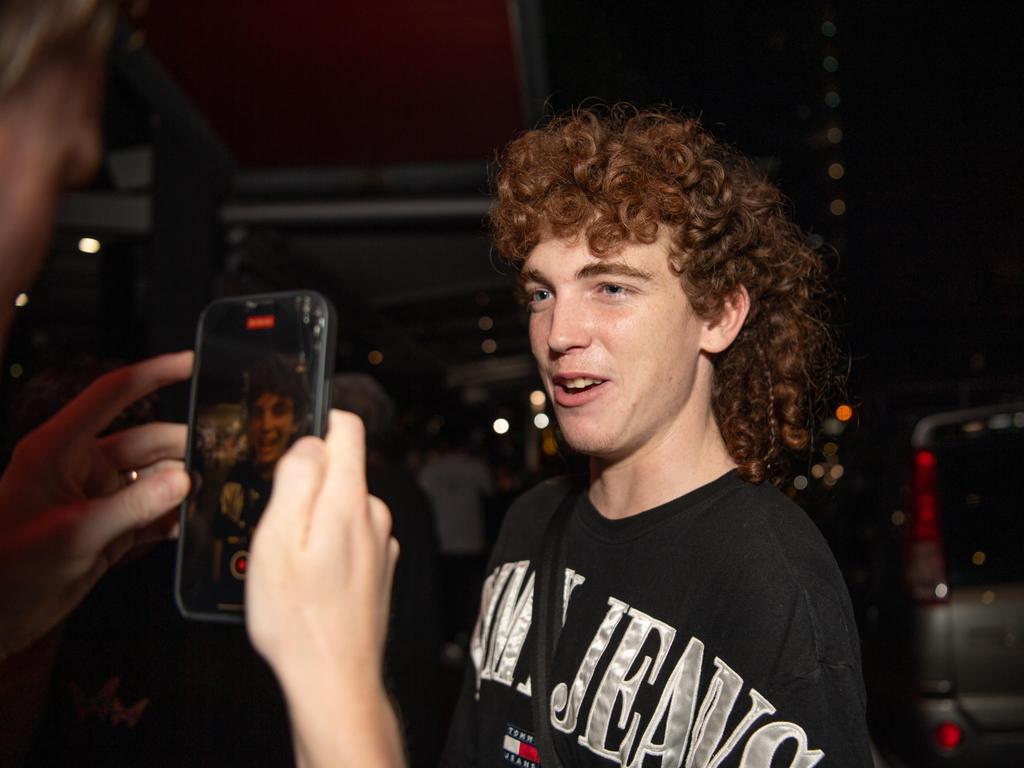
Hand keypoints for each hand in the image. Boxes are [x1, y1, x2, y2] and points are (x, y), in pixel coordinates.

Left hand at [0, 352, 192, 658]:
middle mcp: (82, 466)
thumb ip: (131, 507)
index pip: (112, 394)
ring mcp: (98, 498)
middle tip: (227, 452)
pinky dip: (175, 518)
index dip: (154, 374)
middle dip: (185, 445)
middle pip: (148, 440)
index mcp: (59, 449)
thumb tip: (184, 481)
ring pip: (156, 479)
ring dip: (185, 486)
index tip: (193, 362)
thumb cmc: (9, 570)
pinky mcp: (110, 530)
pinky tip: (197, 525)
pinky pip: (153, 514)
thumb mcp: (71, 536)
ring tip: (221, 490)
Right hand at [246, 410, 402, 767]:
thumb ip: (296, 481)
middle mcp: (374, 515)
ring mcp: (381, 543)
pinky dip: (328, 547)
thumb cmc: (299, 618)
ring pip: (342, 507)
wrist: (334, 678)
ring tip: (289, 563)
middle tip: (275, 525)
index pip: (348, 427)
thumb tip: (311, 442)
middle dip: (306, 484)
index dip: (318, 421)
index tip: (290, 438)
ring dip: (315, 521)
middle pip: (341, 469)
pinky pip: (350, 537)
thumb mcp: (277, 540)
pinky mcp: (380, 567)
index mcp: (348, 500)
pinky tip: (309, 580)